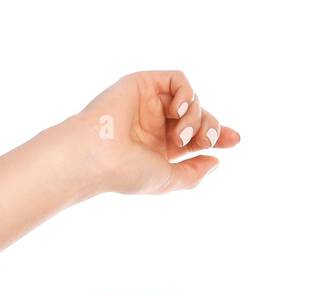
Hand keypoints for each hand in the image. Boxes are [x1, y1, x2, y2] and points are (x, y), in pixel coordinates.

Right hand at [61, 69, 240, 196]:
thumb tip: (216, 161)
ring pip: (191, 99)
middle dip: (210, 127)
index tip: (234, 140)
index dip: (219, 135)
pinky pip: (177, 79)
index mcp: (161, 147)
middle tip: (204, 141)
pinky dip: (186, 93)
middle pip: (200, 116)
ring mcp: (150, 102)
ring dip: (195, 118)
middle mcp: (157, 123)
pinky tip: (179, 110)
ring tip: (179, 136)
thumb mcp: (168, 180)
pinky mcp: (143, 83)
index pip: (197, 136)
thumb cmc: (127, 173)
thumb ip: (193, 173)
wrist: (98, 155)